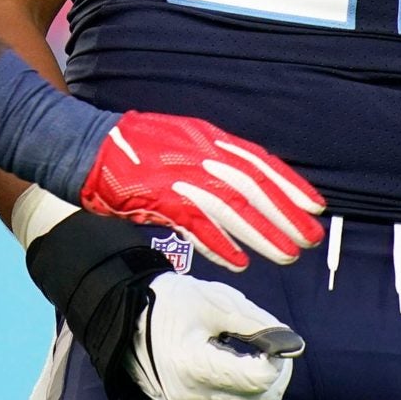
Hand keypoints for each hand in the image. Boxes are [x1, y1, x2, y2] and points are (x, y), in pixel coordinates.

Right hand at [80, 113, 324, 270]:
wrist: (85, 146)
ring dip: (263, 234)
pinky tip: (239, 262)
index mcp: (208, 137)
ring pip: (233, 208)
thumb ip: (212, 157)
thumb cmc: (132, 147)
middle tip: (313, 238)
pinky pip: (197, 225)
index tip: (316, 206)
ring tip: (288, 255)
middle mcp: (200, 153)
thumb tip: (245, 180)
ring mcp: (180, 176)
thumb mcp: (181, 138)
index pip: (260, 162)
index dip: (291, 185)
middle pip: (254, 186)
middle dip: (286, 214)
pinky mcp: (159, 198)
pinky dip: (219, 244)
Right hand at [129, 272, 304, 399]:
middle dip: (279, 376)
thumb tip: (293, 345)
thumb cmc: (174, 305)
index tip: (276, 341)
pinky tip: (251, 386)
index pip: (256, 379)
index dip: (277, 361)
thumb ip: (258, 322)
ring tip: (264, 366)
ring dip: (270, 395)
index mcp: (191, 365)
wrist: (132, 323)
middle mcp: (188, 398)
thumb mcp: (216, 301)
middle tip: (276, 349)